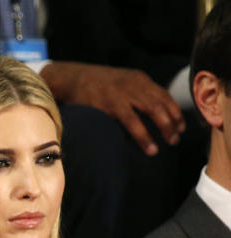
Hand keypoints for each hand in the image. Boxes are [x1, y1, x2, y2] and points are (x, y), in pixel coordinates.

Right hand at [40, 61, 184, 155]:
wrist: (70, 78)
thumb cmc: (93, 84)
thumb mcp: (118, 81)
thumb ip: (133, 92)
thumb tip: (147, 111)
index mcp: (138, 79)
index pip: (164, 95)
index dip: (175, 112)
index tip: (180, 126)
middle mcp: (134, 84)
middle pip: (161, 103)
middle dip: (171, 122)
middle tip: (175, 139)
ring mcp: (123, 94)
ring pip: (152, 111)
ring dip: (163, 129)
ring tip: (166, 145)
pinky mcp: (110, 105)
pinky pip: (132, 122)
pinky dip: (143, 136)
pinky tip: (149, 147)